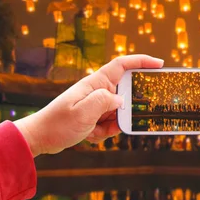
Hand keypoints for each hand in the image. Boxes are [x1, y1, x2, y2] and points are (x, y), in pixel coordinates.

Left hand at [15, 55, 162, 156]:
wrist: (40, 138)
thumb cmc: (57, 123)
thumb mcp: (82, 112)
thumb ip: (104, 102)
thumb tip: (122, 100)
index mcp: (95, 83)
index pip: (122, 65)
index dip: (142, 61)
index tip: (159, 64)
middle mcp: (98, 91)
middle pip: (126, 94)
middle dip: (127, 110)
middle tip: (116, 120)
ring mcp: (97, 104)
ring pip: (120, 113)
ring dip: (111, 126)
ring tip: (93, 131)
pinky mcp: (96, 116)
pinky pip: (112, 124)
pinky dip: (104, 132)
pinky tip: (89, 135)